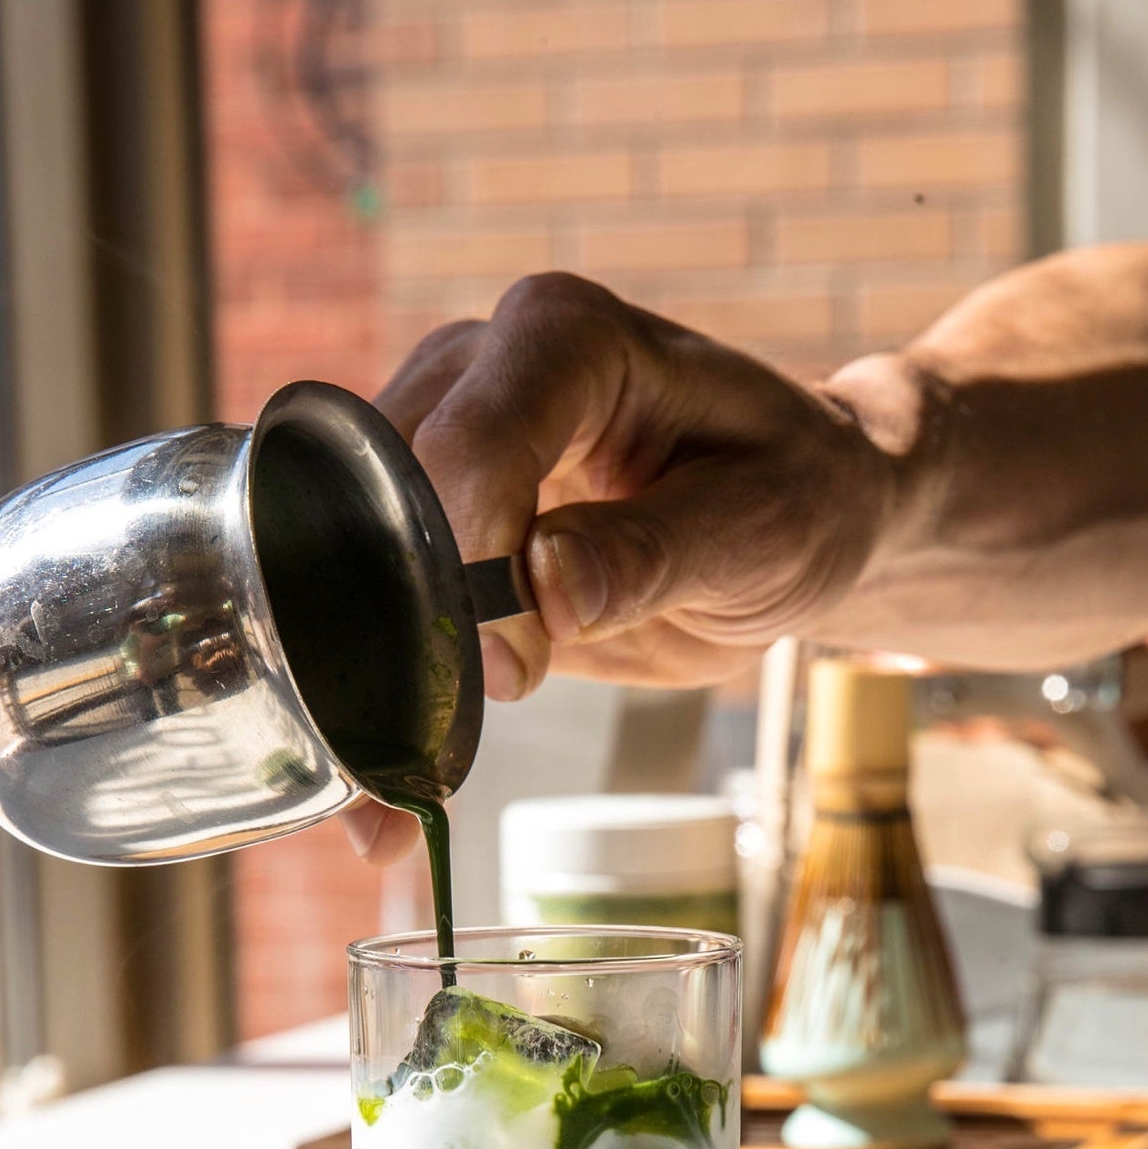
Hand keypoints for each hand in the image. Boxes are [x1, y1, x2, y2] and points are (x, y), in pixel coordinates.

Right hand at [347, 274, 888, 865]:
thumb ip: (652, 553)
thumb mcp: (760, 529)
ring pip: (349, 557)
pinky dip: (374, 707)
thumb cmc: (796, 498)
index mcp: (564, 338)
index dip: (475, 565)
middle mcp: (477, 369)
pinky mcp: (429, 522)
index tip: (523, 672)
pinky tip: (378, 806)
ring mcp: (439, 442)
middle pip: (381, 499)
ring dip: (357, 689)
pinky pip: (372, 606)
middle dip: (390, 636)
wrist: (797, 518)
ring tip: (378, 810)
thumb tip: (543, 589)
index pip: (471, 444)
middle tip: (412, 763)